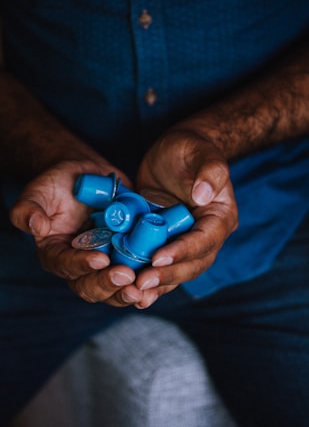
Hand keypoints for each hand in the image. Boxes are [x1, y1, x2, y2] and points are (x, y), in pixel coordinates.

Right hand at [9, 159, 145, 305]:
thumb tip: (35, 227)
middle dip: (108, 285)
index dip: (81, 265)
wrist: (85, 177)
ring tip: (145, 288)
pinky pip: (137, 274)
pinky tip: (160, 280)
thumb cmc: (58, 184)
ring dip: (129, 291)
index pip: (65, 266)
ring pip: (115, 288)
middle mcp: (80, 265)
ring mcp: (105, 262)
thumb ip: (28, 209)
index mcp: (56, 254)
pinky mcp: (126, 255)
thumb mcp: (38, 192)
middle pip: (90, 286)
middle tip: (127, 277)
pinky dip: (148, 281)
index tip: (99, 259)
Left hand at [134, 128, 237, 307]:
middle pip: (192, 264)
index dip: (183, 251)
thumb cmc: (190, 149)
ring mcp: (186, 242)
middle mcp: (206, 236)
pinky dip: (148, 280)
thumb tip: (203, 196)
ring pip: (176, 272)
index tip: (158, 258)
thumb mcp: (201, 152)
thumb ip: (209, 171)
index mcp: (219, 218)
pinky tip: (131, 292)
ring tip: (135, 296)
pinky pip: (160, 266)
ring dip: (157, 285)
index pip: (204, 240)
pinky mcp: (167, 243)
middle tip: (141, 282)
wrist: (175, 154)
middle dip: (167, 275)